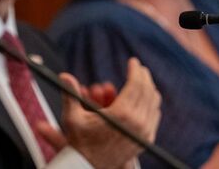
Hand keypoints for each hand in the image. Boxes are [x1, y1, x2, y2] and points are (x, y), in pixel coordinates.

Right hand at [37, 58, 160, 168]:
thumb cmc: (80, 143)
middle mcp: (138, 123)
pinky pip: (155, 115)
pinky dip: (151, 103)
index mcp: (122, 115)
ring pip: (154, 102)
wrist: (90, 167)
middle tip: (138, 67)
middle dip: (143, 76)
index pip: (136, 85)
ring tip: (142, 79)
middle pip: (148, 91)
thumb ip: (71, 94)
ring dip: (149, 88)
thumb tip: (64, 75)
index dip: (135, 70)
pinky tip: (145, 97)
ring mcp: (145, 133)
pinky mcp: (147, 140)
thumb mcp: (72, 118)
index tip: (133, 61)